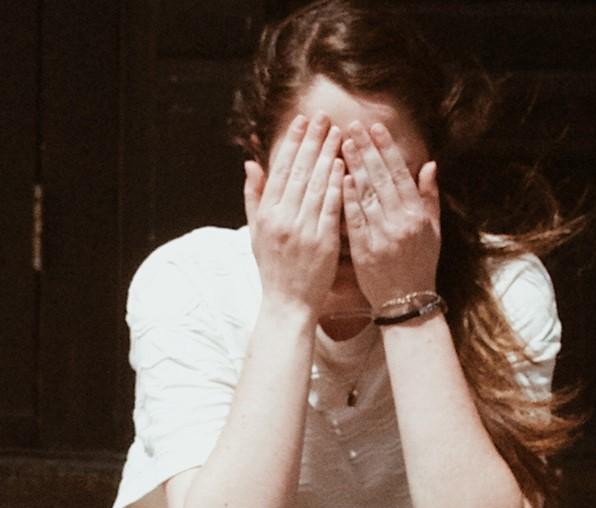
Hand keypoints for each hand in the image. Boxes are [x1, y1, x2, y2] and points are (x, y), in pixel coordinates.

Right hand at [243, 112, 345, 315]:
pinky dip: (336, 184)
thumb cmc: (272, 267)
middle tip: (324, 117)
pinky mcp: (322, 241)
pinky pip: (330, 207)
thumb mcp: (255, 232)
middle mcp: (282, 218)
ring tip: (339, 132)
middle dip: (312, 140)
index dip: (292, 142)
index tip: (302, 121)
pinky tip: (344, 165)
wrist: (287, 303)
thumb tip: (251, 164)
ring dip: (328, 155)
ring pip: (316, 184)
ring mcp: (302, 229)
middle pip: (300, 171)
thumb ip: (253, 196)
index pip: (281, 169)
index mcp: (266, 214)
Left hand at [340, 121, 440, 305]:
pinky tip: (339, 177)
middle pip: (380, 178)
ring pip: (366, 194)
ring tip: (341, 144)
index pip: (400, 174)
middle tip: (352, 126)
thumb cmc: (421, 263)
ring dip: (353, 166)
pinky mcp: (364, 249)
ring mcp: (382, 235)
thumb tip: (429, 164)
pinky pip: (354, 219)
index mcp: (417, 215)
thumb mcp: (434, 230)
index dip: (387, 149)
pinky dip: (347, 197)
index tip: (376, 128)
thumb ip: (430, 196)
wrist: (406, 302)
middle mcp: (400, 222)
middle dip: (366, 149)